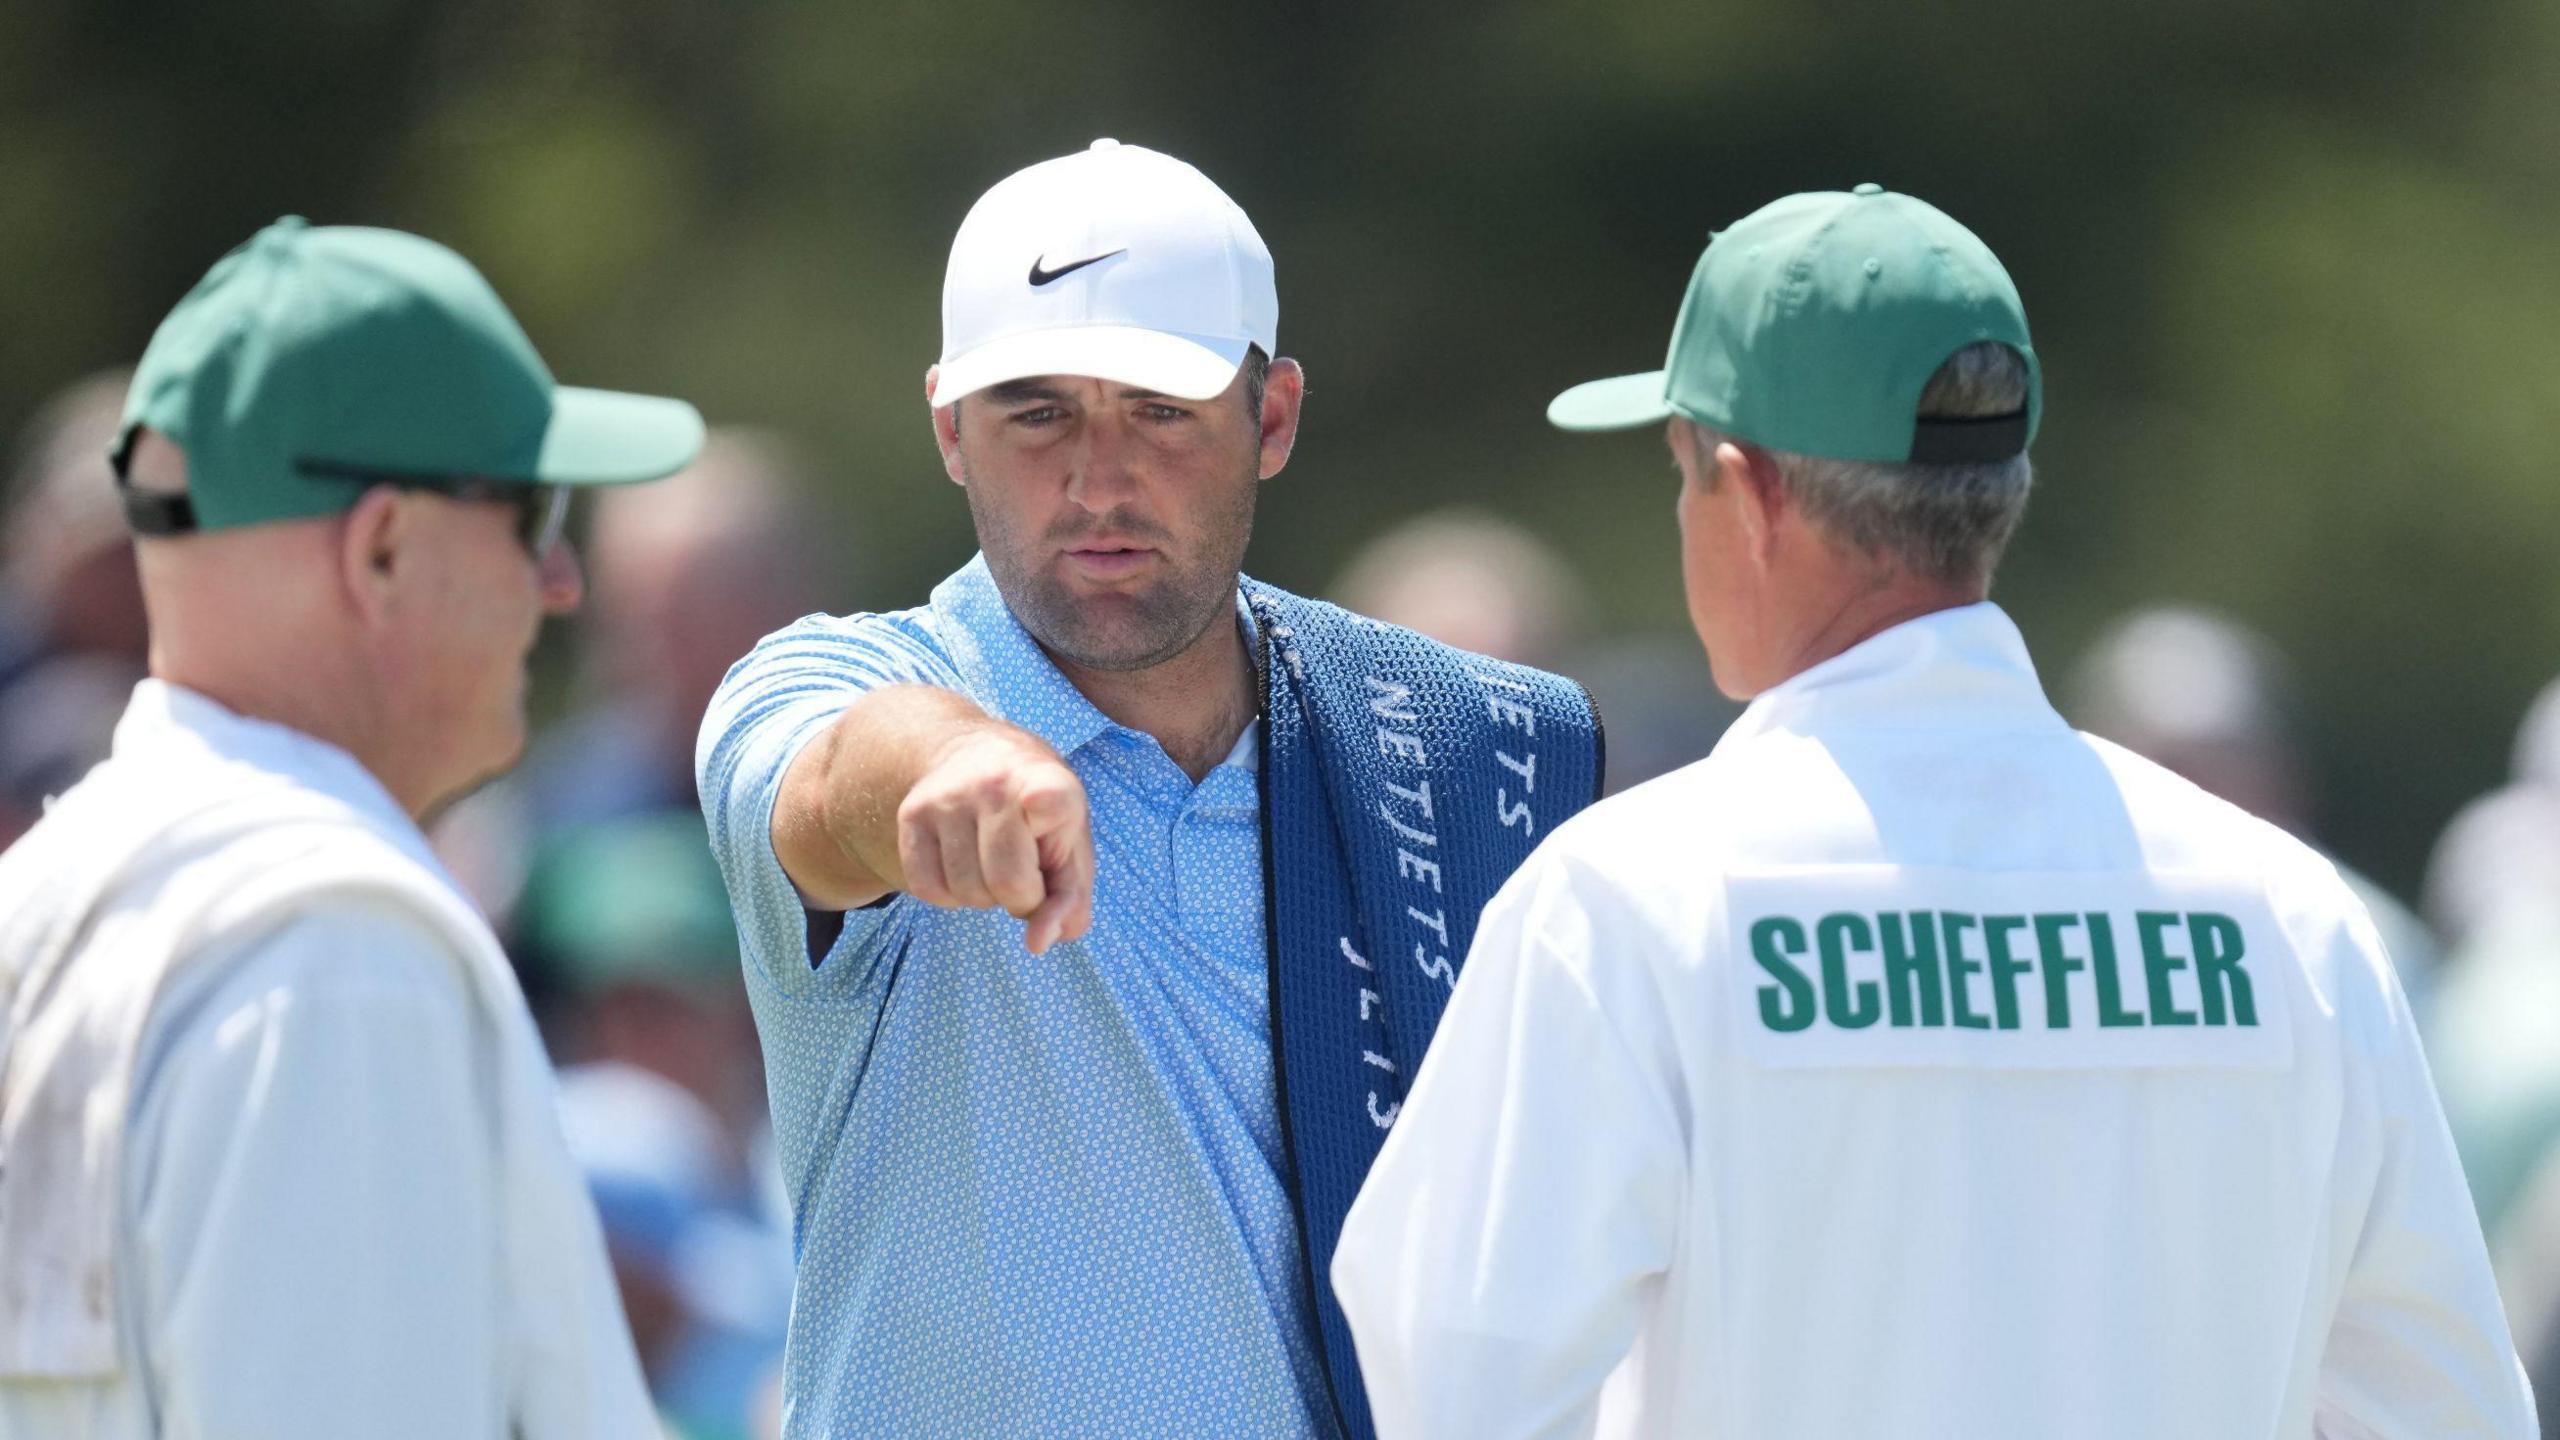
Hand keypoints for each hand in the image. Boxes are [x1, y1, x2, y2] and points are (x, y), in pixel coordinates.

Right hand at [895, 727, 1094, 953]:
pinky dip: (950, 896)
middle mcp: (995, 784)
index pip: (1048, 795)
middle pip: (1008, 882)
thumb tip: (1037, 943)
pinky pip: (928, 890)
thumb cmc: (1040, 820)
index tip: (1042, 801)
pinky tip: (964, 866)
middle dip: (1022, 899)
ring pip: (967, 892)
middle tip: (1026, 874)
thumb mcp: (1070, 851)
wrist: (979, 760)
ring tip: (992, 862)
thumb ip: (1068, 903)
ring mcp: (947, 797)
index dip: (1047, 803)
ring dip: (985, 897)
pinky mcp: (911, 815)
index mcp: (1051, 784)